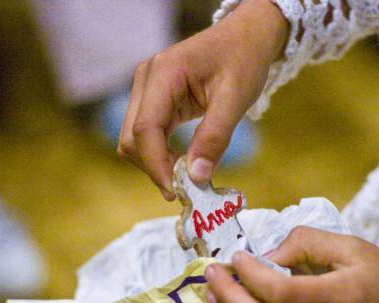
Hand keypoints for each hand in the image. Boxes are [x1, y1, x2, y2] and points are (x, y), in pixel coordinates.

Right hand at [117, 0, 287, 199]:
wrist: (246, 36)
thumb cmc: (243, 59)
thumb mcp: (236, 99)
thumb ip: (215, 137)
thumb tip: (196, 177)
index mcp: (164, 74)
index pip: (145, 129)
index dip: (156, 165)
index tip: (176, 191)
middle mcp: (147, 79)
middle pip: (132, 137)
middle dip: (154, 168)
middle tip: (184, 191)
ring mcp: (147, 89)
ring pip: (134, 139)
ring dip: (155, 163)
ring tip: (187, 179)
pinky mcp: (154, 98)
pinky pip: (147, 133)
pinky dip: (160, 153)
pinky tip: (183, 164)